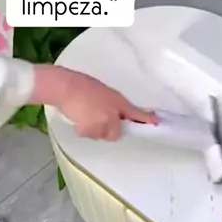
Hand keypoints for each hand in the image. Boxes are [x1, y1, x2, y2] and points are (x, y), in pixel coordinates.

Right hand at [32, 65, 157, 139]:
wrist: (65, 87)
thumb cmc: (81, 85)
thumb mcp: (103, 92)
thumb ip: (112, 105)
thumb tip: (115, 117)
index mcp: (117, 101)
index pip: (134, 112)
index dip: (146, 119)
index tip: (156, 123)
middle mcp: (113, 113)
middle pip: (116, 134)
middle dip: (108, 131)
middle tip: (96, 120)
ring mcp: (103, 122)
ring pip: (101, 135)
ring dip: (93, 130)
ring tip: (84, 115)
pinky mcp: (91, 129)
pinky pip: (88, 135)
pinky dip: (82, 130)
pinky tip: (78, 118)